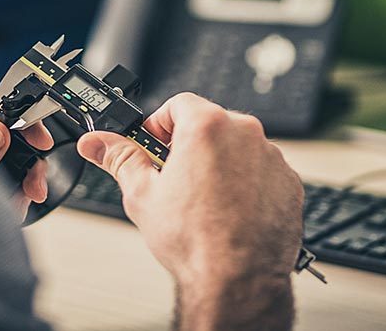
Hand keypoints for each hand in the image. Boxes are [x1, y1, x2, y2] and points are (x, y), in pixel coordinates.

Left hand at [0, 87, 53, 220]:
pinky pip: (1, 190)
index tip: (38, 135)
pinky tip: (9, 210)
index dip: (19, 112)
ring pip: (8, 164)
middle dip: (27, 157)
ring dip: (22, 183)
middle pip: (7, 134)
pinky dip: (12, 201)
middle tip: (35, 180)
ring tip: (21, 201)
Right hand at [76, 92, 303, 330]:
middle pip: (209, 124)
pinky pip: (260, 171)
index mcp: (208, 126)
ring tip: (200, 201)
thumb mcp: (142, 194)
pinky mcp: (288, 183)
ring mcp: (271, 158)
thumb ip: (119, 159)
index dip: (159, 125)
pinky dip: (244, 184)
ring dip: (217, 164)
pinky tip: (227, 211)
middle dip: (188, 146)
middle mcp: (245, 134)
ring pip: (236, 148)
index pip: (177, 104)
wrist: (238, 280)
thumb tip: (97, 143)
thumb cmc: (195, 241)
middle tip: (172, 177)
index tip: (152, 145)